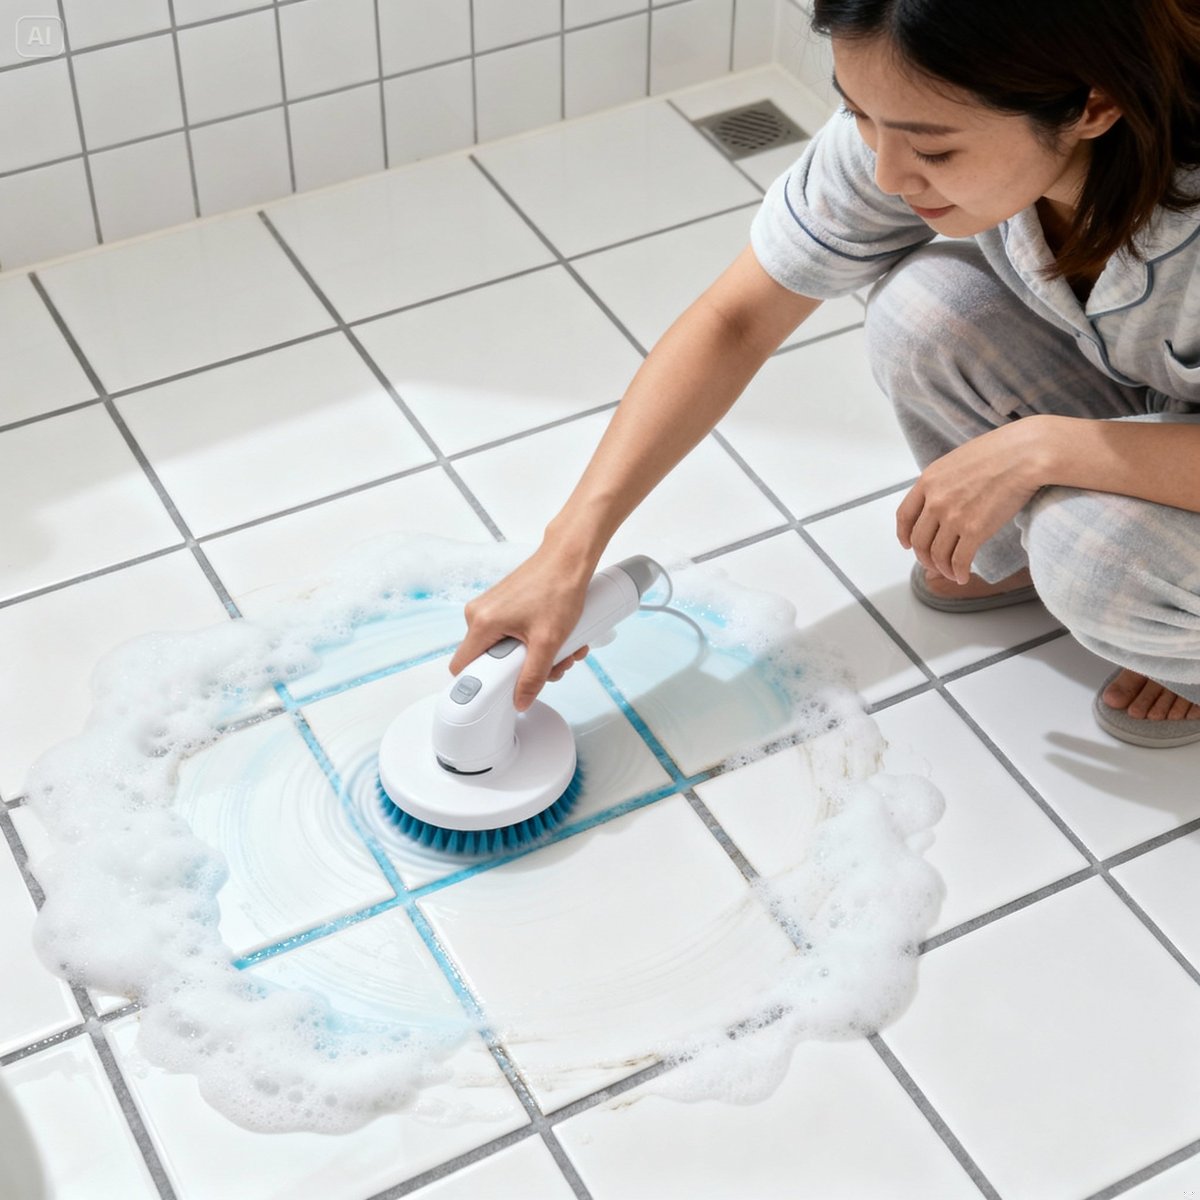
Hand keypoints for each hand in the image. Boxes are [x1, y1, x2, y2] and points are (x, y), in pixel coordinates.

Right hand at [448, 544, 596, 710]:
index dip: (481, 683)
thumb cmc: (558, 588)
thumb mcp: (548, 641)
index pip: (463, 666)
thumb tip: (521, 700)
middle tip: (552, 666)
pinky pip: (512, 634)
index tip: (503, 690)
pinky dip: (535, 641)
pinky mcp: (503, 605)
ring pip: (506, 648)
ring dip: (536, 656)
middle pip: (490, 660)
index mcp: (481, 622)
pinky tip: (558, 636)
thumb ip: (533, 676)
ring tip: (563, 648)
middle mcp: (479, 614)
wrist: (569, 557)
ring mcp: (491, 608)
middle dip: (523, 670)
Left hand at [896, 418, 1051, 582]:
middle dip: (924, 557)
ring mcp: (953, 517)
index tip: (907, 544)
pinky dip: (958, 573)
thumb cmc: (1000, 452)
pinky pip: (959, 560)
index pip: (904, 516)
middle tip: (932, 564)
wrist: (1026, 454)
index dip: (904, 534)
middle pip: (919, 540)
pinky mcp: (974, 531)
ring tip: (950, 573)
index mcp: (928, 481)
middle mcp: (935, 501)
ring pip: (937, 554)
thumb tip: (941, 500)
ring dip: (942, 569)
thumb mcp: (957, 461)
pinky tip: (963, 577)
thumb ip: (943, 482)